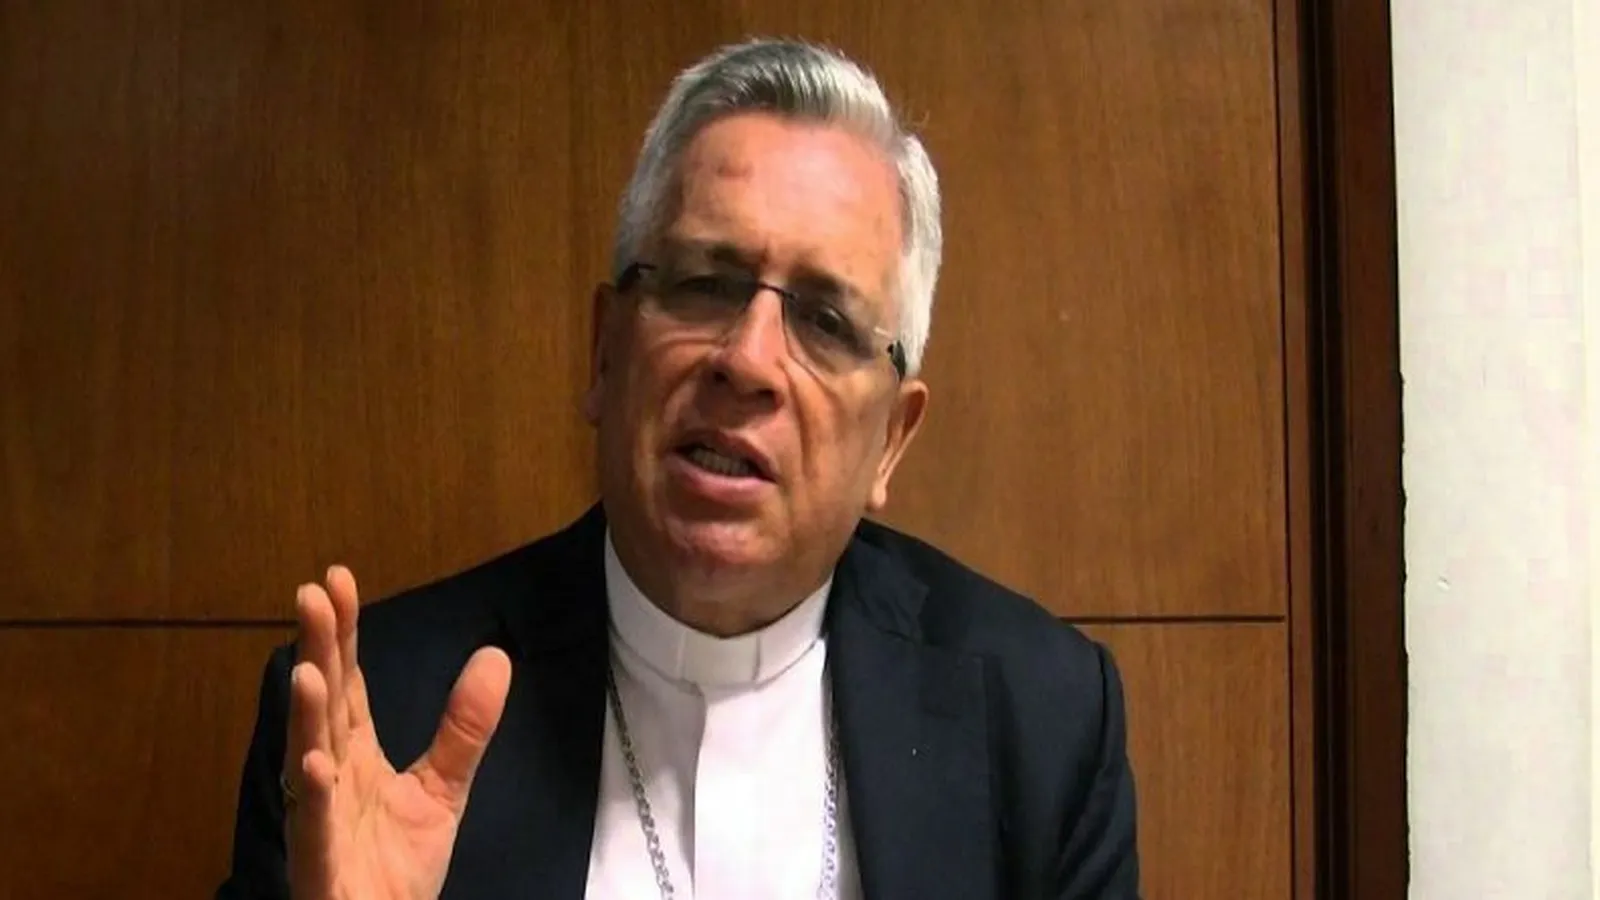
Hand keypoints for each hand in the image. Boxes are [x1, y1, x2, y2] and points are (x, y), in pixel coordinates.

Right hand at [282, 566, 512, 899]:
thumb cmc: (397, 869)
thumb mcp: (443, 789)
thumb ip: (464, 728)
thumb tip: (495, 655)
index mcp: (354, 756)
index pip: (347, 683)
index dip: (342, 634)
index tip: (337, 580)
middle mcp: (329, 777)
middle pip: (323, 705)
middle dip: (317, 652)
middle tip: (313, 595)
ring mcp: (320, 820)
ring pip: (308, 759)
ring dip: (306, 717)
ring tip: (306, 671)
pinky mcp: (321, 866)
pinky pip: (315, 829)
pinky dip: (314, 798)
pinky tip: (317, 765)